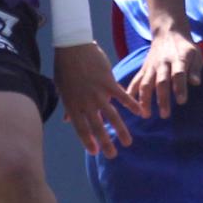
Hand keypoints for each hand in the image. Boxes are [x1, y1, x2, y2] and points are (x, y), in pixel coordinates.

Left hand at [53, 43, 139, 157]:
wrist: (73, 46)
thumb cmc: (64, 67)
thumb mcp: (62, 88)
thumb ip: (67, 106)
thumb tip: (67, 120)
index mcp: (72, 104)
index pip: (80, 128)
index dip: (88, 141)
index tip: (95, 152)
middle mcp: (86, 102)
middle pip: (97, 127)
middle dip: (105, 143)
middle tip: (112, 155)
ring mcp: (98, 93)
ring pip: (112, 116)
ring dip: (121, 130)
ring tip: (128, 142)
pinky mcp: (109, 82)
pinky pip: (122, 97)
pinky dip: (131, 105)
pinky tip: (140, 113)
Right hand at [129, 25, 202, 118]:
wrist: (168, 33)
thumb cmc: (185, 48)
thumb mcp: (195, 55)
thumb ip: (195, 69)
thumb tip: (196, 83)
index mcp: (178, 59)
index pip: (179, 74)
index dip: (180, 88)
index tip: (181, 101)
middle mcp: (163, 63)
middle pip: (161, 82)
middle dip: (162, 99)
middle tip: (165, 115)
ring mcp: (152, 66)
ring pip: (146, 83)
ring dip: (145, 99)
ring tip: (145, 114)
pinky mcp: (144, 68)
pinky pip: (136, 80)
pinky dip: (131, 92)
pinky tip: (128, 104)